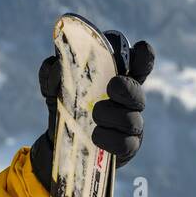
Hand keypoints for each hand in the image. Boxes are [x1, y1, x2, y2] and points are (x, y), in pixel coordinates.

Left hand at [29, 37, 154, 191]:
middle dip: (127, 88)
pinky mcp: (126, 147)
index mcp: (117, 78)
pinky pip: (125, 144)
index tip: (139, 49)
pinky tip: (95, 135)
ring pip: (132, 119)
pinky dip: (109, 138)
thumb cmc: (65, 105)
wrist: (58, 142)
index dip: (143, 56)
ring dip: (112, 115)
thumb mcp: (54, 86)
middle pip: (138, 92)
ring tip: (94, 115)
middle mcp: (128, 100)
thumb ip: (52, 72)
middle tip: (112, 86)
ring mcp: (129, 124)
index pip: (139, 64)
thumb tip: (57, 66)